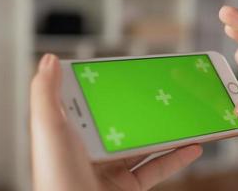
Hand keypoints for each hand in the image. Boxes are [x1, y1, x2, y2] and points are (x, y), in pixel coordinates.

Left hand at [30, 54, 201, 190]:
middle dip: (147, 107)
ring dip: (167, 130)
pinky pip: (157, 168)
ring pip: (145, 143)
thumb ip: (46, 95)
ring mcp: (113, 168)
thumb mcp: (48, 130)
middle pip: (126, 121)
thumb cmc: (56, 178)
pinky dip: (177, 158)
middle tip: (166, 91)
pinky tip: (192, 146)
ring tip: (184, 115)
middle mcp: (94, 149)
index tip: (129, 73)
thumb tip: (50, 60)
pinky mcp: (129, 185)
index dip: (111, 87)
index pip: (95, 102)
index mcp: (75, 133)